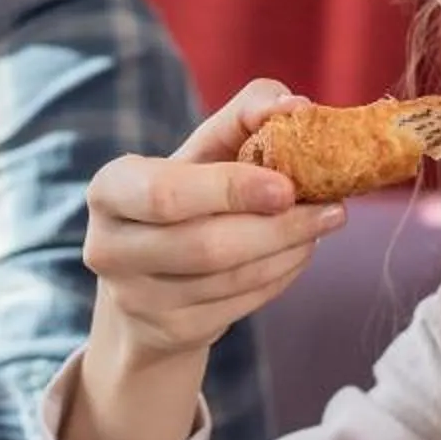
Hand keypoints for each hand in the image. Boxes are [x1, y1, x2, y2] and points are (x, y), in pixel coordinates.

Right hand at [83, 79, 347, 366]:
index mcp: (110, 189)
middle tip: (332, 209)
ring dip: (289, 251)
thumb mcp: (206, 150)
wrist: (150, 280)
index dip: (229, 191)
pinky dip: (280, 277)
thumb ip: (247, 114)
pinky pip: (239, 305)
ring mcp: (136, 299)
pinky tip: (298, 252)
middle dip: (278, 228)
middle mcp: (109, 248)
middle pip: (205, 246)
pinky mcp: (170, 332)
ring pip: (229, 279)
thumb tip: (295, 107)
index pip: (165, 194)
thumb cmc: (188, 196)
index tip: (287, 186)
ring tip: (321, 224)